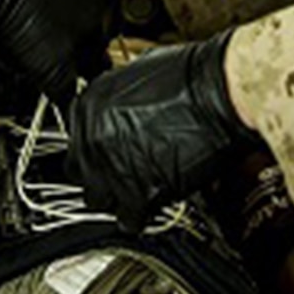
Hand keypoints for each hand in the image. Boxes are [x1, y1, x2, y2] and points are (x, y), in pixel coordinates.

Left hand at [66, 31, 256, 230]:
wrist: (219, 91)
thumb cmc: (190, 75)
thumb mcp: (137, 72)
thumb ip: (118, 100)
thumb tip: (120, 110)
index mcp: (88, 106)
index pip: (75, 140)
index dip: (95, 149)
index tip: (108, 154)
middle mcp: (92, 138)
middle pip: (80, 173)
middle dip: (100, 176)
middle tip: (124, 173)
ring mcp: (111, 168)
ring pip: (99, 201)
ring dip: (119, 198)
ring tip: (143, 188)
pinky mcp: (138, 194)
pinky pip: (128, 220)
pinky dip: (142, 216)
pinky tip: (157, 202)